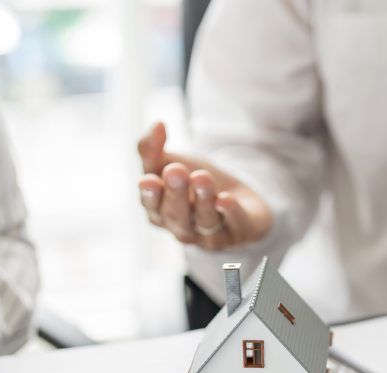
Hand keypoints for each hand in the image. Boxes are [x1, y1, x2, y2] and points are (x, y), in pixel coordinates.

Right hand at [137, 121, 272, 249]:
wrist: (235, 196)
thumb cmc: (193, 182)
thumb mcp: (169, 162)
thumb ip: (153, 147)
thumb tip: (157, 124)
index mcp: (159, 210)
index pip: (151, 204)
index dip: (150, 194)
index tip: (148, 179)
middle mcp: (181, 227)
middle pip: (176, 214)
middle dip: (175, 193)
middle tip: (176, 171)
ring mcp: (209, 235)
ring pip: (205, 220)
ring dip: (203, 199)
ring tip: (202, 177)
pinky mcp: (238, 234)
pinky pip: (234, 226)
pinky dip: (230, 213)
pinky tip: (225, 200)